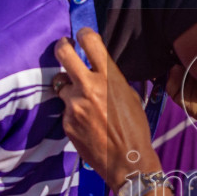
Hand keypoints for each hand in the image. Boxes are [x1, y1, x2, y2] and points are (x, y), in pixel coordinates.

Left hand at [53, 28, 161, 184]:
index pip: (90, 42)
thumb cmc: (134, 129)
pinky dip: (73, 113)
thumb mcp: (129, 96)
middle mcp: (88, 87)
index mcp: (109, 78)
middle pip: (63, 53)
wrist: (127, 161)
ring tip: (83, 102)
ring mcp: (74, 105)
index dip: (84, 34)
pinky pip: (66, 110)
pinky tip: (87, 124)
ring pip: (62, 86)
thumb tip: (99, 71)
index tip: (81, 35)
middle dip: (62, 46)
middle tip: (63, 47)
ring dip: (70, 89)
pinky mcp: (66, 122)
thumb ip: (111, 80)